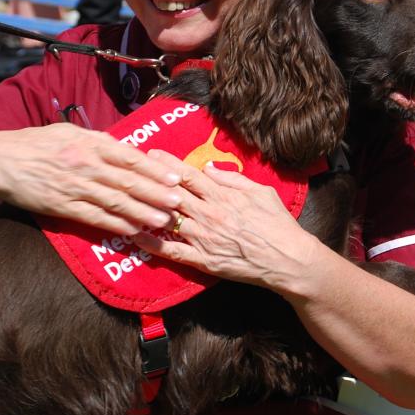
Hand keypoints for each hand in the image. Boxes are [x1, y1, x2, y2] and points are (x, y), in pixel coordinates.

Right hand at [0, 123, 181, 235]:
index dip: (154, 170)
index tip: (175, 178)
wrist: (0, 161)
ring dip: (142, 213)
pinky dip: (115, 225)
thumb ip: (98, 141)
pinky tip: (132, 231)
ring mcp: (75, 186)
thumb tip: (125, 149)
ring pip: (115, 202)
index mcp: (90, 143)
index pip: (130, 157)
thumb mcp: (69, 132)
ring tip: (163, 221)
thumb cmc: (36, 143)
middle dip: (156, 194)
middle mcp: (86, 164)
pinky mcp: (62, 206)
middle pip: (128, 181)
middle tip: (179, 203)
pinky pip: (94, 217)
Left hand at [133, 151, 325, 290]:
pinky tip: (135, 237)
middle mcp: (209, 215)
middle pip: (172, 194)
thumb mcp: (262, 192)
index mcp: (223, 196)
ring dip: (146, 210)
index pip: (189, 176)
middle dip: (150, 181)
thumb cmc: (279, 224)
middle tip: (130, 171)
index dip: (167, 164)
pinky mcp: (203, 260)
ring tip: (125, 200)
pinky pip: (172, 252)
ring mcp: (204, 238)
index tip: (151, 154)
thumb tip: (209, 168)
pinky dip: (152, 245)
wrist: (288, 260)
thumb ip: (233, 179)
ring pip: (168, 220)